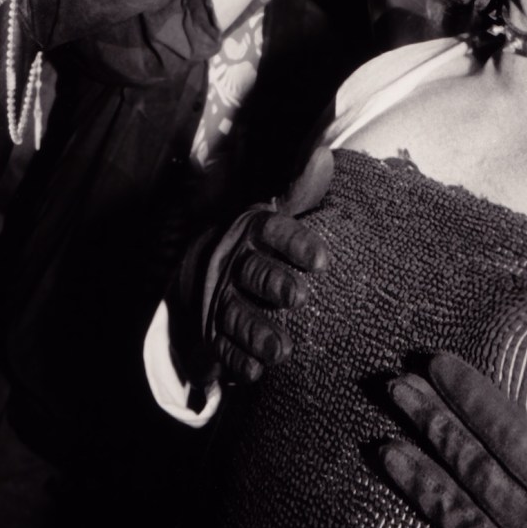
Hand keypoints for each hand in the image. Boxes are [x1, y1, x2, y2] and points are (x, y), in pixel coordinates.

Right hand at [169, 146, 333, 387]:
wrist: (201, 263)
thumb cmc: (259, 239)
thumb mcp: (278, 211)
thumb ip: (302, 188)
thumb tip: (325, 154)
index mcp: (253, 229)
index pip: (273, 231)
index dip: (296, 244)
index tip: (323, 259)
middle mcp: (233, 262)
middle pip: (252, 272)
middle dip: (274, 284)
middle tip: (298, 297)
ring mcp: (219, 297)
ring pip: (236, 313)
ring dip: (257, 332)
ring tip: (282, 350)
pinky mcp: (211, 329)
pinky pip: (222, 346)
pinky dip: (236, 361)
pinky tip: (254, 373)